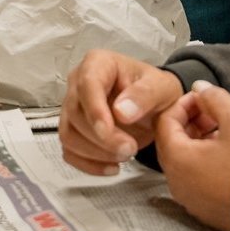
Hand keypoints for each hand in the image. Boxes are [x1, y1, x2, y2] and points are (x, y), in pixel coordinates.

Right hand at [61, 50, 183, 175]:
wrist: (154, 107)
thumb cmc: (155, 90)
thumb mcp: (161, 87)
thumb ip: (144, 95)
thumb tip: (121, 111)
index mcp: (98, 64)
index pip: (87, 85)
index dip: (94, 110)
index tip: (107, 131)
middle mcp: (79, 82)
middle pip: (75, 113)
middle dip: (101, 138)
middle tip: (130, 149)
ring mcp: (72, 107)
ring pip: (68, 134)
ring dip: (95, 153)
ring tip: (125, 155)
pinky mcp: (73, 129)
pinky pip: (70, 151)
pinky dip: (88, 164)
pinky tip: (112, 167)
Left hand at [153, 81, 229, 230]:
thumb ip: (215, 99)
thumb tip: (200, 88)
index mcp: (177, 159)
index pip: (165, 121)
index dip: (183, 104)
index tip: (204, 98)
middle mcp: (176, 182)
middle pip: (172, 141)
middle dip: (190, 121)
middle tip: (214, 113)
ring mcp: (189, 199)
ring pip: (184, 160)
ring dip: (198, 141)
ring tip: (224, 131)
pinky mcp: (204, 210)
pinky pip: (195, 179)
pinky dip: (204, 161)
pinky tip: (228, 154)